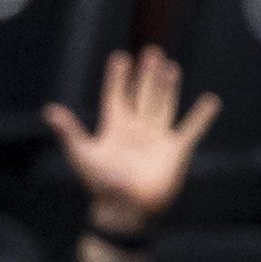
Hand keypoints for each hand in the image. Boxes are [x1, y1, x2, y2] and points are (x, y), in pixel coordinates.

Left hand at [44, 47, 218, 252]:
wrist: (126, 209)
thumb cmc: (102, 185)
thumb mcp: (83, 154)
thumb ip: (69, 131)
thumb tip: (49, 110)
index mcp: (114, 128)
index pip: (116, 97)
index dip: (117, 78)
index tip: (120, 57)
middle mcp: (136, 130)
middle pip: (142, 96)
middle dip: (146, 75)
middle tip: (151, 51)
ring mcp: (156, 138)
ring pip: (163, 106)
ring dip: (167, 87)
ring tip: (170, 66)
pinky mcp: (175, 151)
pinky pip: (191, 130)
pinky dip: (201, 117)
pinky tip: (210, 101)